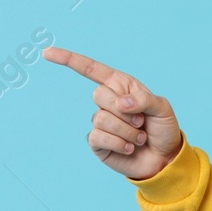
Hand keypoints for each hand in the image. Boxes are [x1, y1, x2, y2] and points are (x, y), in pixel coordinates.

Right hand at [43, 46, 182, 180]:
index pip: (91, 69)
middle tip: (141, 122)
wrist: (164, 158)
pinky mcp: (97, 143)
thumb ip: (144, 100)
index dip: (68, 60)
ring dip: (126, 131)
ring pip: (101, 118)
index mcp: (121, 85)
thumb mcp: (163, 108)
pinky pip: (98, 137)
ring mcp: (100, 122)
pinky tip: (129, 148)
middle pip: (99, 95)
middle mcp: (108, 102)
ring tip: (139, 138)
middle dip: (124, 111)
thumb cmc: (163, 129)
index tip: (47, 52)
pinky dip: (118, 143)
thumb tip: (120, 103)